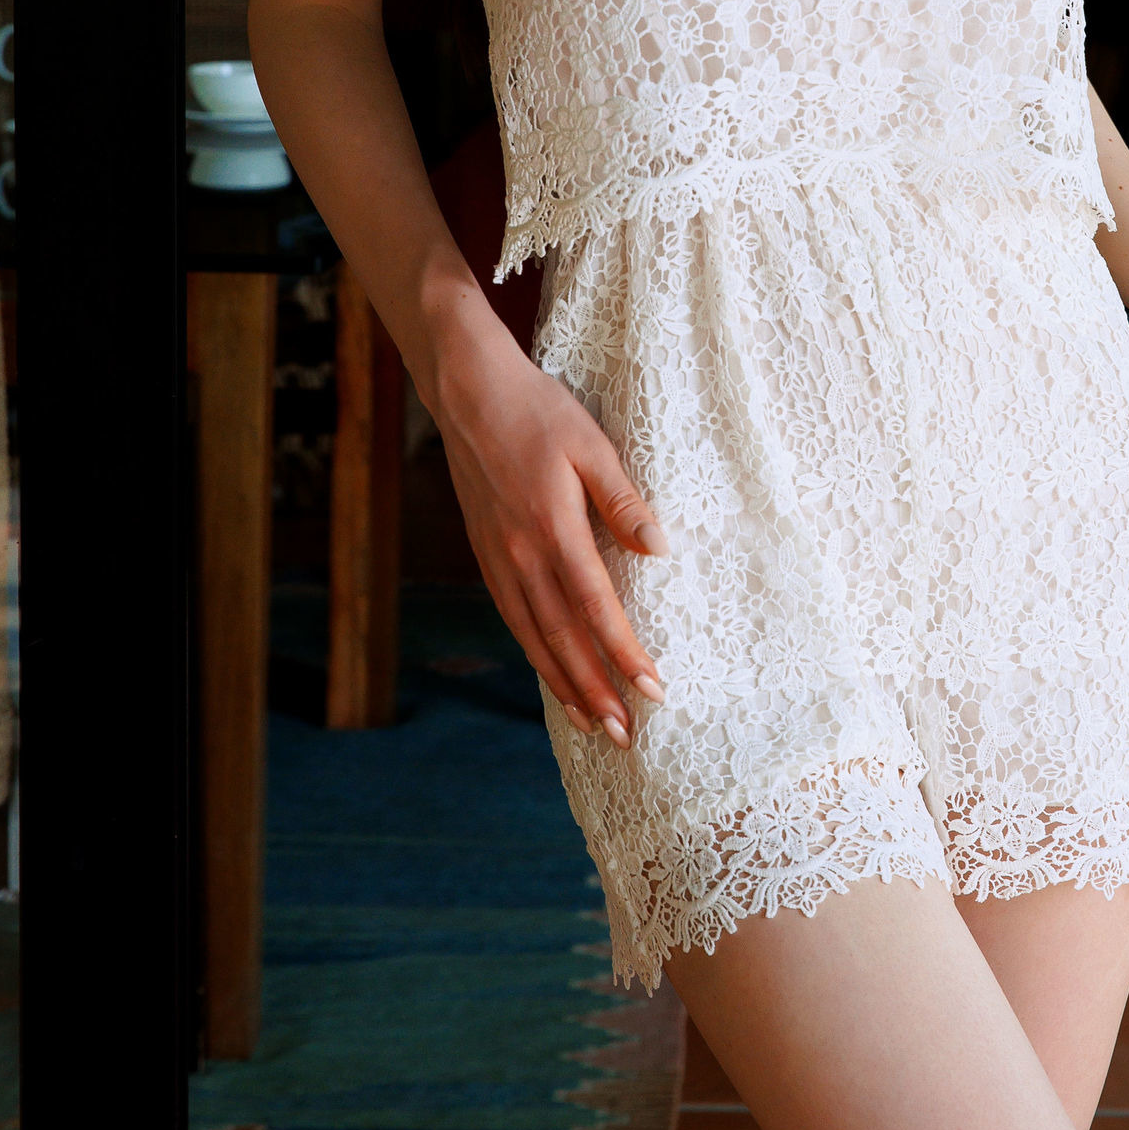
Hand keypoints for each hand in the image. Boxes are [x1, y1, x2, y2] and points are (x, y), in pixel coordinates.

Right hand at [430, 322, 668, 746]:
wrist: (468, 393)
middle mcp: (521, 554)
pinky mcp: (485, 554)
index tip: (653, 690)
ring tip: (592, 725)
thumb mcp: (591, 444)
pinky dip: (535, 655)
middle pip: (561, 639)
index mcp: (553, 527)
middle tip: (625, 736)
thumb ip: (623, 499)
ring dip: (564, 685)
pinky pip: (513, 618)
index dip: (624, 653)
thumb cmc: (538, 411)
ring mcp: (498, 558)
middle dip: (595, 691)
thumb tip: (660, 548)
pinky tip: (553, 673)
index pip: (596, 607)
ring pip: (533, 638)